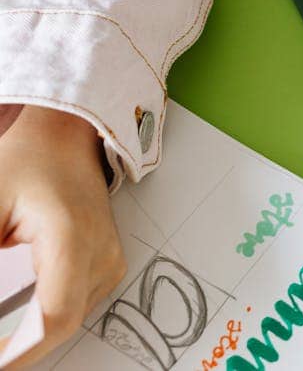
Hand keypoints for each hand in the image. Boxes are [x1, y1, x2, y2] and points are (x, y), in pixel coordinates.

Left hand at [0, 105, 124, 367]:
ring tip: (0, 337)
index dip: (15, 354)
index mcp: (73, 238)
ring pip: (67, 320)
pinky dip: (42, 319)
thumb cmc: (26, 160)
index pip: (52, 319)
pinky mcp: (107, 263)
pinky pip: (75, 306)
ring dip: (28, 335)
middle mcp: (101, 253)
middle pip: (58, 326)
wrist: (65, 134)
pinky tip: (16, 318)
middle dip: (16, 348)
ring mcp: (109, 259)